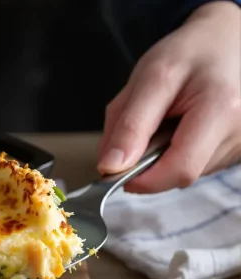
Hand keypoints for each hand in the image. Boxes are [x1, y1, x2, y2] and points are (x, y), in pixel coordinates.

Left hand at [97, 1, 240, 192]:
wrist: (224, 42)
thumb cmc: (188, 54)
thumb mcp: (149, 79)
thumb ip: (128, 125)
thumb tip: (109, 167)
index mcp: (220, 111)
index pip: (179, 171)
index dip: (142, 178)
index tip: (115, 168)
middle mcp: (238, 134)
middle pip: (179, 175)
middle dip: (149, 161)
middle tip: (144, 126)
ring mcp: (239, 145)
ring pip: (184, 173)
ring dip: (162, 155)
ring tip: (167, 120)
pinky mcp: (235, 151)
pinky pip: (194, 165)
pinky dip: (177, 152)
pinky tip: (182, 126)